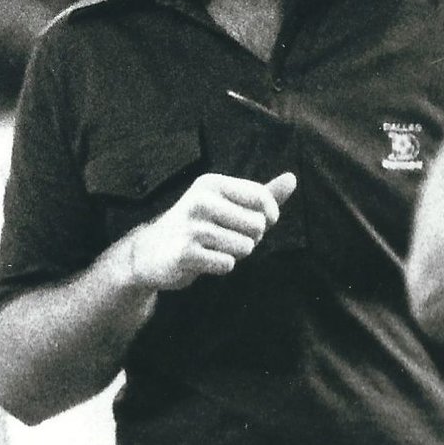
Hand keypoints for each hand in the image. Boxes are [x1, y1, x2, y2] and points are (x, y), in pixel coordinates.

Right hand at [124, 171, 297, 291]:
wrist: (151, 252)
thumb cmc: (197, 226)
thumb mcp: (227, 204)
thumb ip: (261, 194)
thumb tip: (293, 178)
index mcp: (211, 184)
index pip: (261, 198)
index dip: (269, 216)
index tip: (258, 222)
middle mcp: (200, 201)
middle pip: (257, 225)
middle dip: (250, 238)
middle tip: (227, 238)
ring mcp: (191, 228)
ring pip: (245, 247)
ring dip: (236, 254)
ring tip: (214, 249)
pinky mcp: (185, 253)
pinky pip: (227, 264)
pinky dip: (221, 266)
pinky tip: (203, 260)